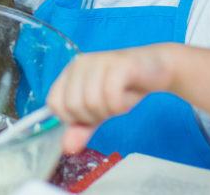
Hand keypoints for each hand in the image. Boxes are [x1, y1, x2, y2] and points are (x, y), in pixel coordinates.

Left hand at [47, 45, 174, 153]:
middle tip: (107, 108)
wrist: (156, 69)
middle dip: (92, 117)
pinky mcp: (119, 65)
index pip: (54, 103)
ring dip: (108, 112)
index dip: (71, 119)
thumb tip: (66, 148)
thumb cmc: (124, 88)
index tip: (88, 116)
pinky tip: (125, 101)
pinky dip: (119, 107)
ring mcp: (99, 61)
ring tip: (117, 102)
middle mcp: (80, 63)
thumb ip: (81, 127)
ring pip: (91, 102)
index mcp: (70, 72)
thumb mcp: (98, 110)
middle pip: (72, 106)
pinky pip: (111, 96)